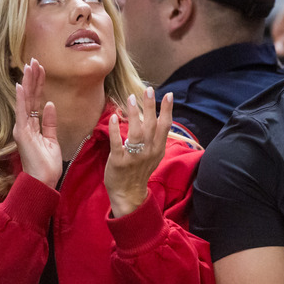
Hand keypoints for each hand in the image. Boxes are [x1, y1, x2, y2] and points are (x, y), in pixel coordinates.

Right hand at [12, 59, 61, 188]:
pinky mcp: (23, 133)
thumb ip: (50, 122)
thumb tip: (51, 104)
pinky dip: (21, 98)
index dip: (38, 84)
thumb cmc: (47, 164)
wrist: (44, 181)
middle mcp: (24, 125)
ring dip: (28, 82)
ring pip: (25, 100)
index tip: (40, 69)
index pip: (35, 100)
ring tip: (29, 66)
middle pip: (29, 97)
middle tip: (34, 60)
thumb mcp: (52, 139)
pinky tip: (21, 85)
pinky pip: (22, 112)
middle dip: (33, 78)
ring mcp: (22, 128)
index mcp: (32, 126)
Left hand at [104, 87, 172, 217]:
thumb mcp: (154, 155)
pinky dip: (115, 130)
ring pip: (136, 133)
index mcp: (158, 149)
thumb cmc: (139, 171)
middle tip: (149, 90)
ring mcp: (134, 157)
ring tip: (131, 97)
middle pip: (151, 126)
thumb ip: (156, 138)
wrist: (128, 194)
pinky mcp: (119, 162)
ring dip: (134, 114)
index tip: (168, 94)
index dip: (167, 110)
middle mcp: (148, 152)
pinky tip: (114, 117)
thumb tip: (160, 117)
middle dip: (151, 107)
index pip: (165, 126)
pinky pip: (117, 144)